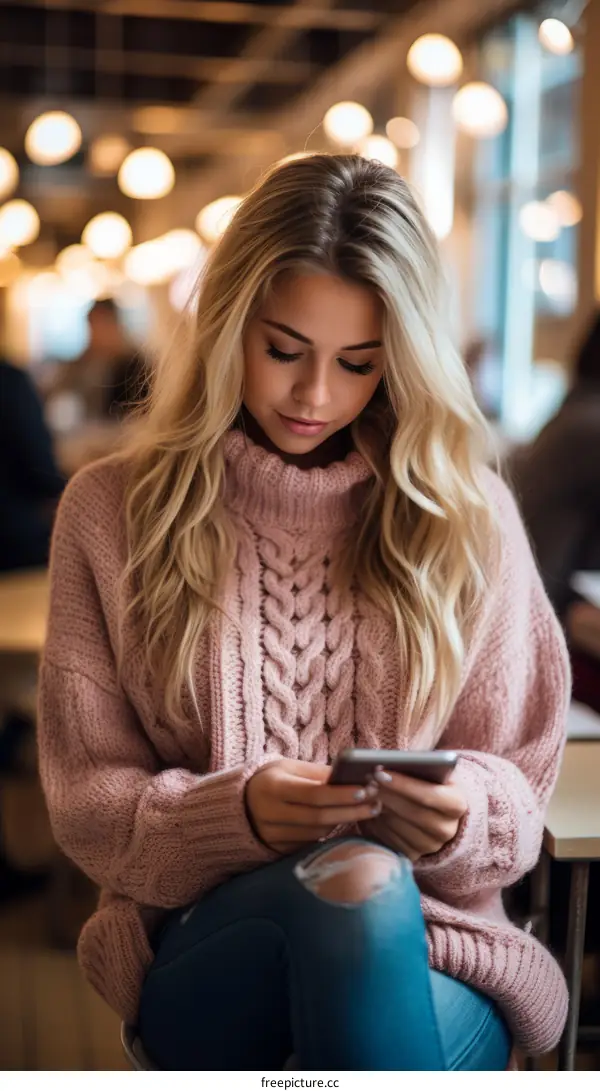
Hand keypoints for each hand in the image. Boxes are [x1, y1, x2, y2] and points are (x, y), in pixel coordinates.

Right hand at [245, 759, 380, 853]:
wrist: (239, 804)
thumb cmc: (272, 779)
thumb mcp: (289, 768)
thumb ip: (318, 773)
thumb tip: (352, 776)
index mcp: (273, 788)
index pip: (313, 795)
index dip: (341, 794)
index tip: (366, 790)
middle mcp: (270, 815)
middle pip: (319, 818)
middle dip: (351, 811)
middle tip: (376, 803)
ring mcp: (272, 836)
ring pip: (318, 833)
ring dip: (344, 822)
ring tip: (365, 809)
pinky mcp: (277, 850)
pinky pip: (310, 843)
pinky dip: (329, 833)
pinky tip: (344, 823)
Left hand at [360, 769, 467, 862]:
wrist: (434, 810)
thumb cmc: (428, 783)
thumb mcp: (430, 772)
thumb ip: (414, 769)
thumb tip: (385, 766)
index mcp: (456, 804)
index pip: (430, 796)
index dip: (403, 785)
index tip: (380, 772)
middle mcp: (447, 829)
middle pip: (413, 813)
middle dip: (386, 795)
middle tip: (366, 781)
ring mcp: (430, 846)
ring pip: (398, 827)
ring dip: (378, 808)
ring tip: (364, 791)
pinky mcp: (412, 855)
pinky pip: (390, 840)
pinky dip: (376, 823)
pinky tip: (367, 808)